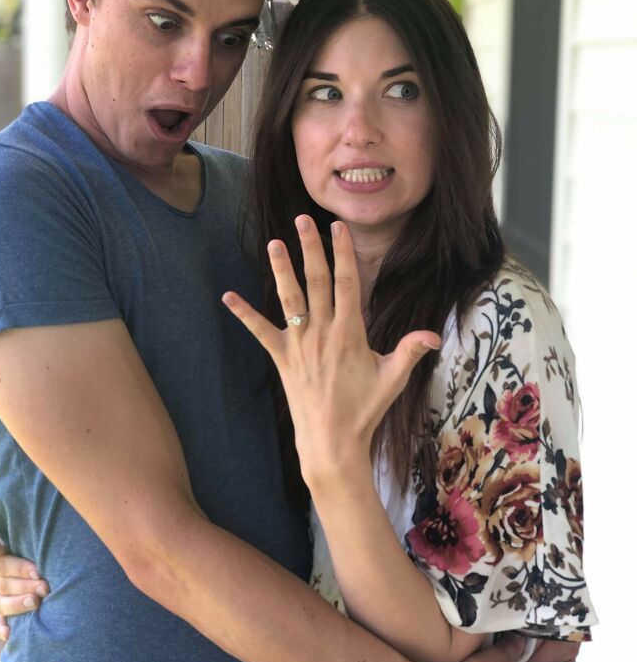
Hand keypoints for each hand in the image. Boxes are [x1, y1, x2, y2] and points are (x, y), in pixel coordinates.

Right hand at [0, 540, 48, 640]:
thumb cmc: (30, 535)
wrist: (36, 547)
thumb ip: (8, 539)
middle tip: (45, 587)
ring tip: (36, 602)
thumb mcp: (19, 533)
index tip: (36, 571)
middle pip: (2, 585)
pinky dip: (3, 628)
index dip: (18, 569)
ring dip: (17, 604)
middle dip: (24, 586)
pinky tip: (10, 633)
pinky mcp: (3, 610)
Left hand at [223, 216, 439, 486]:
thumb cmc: (364, 409)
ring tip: (274, 243)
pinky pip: (260, 332)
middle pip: (316, 282)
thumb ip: (410, 352)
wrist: (332, 442)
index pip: (346, 283)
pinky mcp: (281, 359)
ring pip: (289, 300)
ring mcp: (299, 345)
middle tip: (303, 220)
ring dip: (281, 270)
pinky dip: (244, 314)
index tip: (338, 228)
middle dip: (310, 249)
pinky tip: (228, 296)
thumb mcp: (392, 379)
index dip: (342, 253)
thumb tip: (433, 335)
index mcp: (349, 333)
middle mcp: (322, 333)